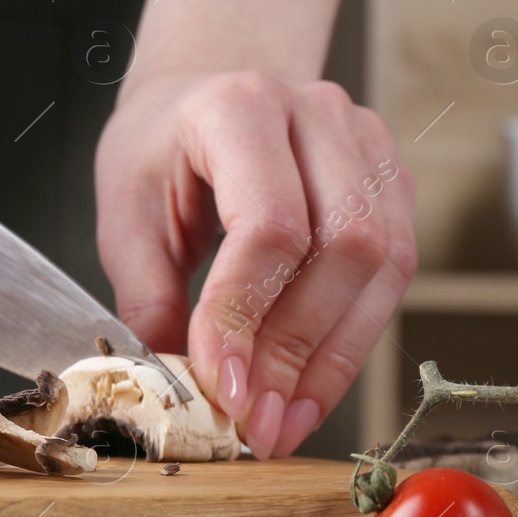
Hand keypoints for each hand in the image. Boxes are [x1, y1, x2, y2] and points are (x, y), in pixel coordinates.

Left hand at [94, 0, 414, 458]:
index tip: (224, 389)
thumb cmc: (160, 148)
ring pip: (382, 265)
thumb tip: (180, 382)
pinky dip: (353, 340)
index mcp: (238, 108)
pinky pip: (393, 273)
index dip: (248, 317)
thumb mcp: (124, 212)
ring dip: (333, 358)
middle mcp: (318, 114)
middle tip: (256, 423)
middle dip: (296, 350)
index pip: (269, 224)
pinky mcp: (390, 182)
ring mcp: (366, 143)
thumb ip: (148, 293)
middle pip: (341, 247)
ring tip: (284, 421)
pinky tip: (311, 387)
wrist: (204, 93)